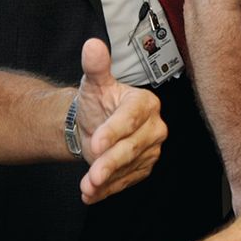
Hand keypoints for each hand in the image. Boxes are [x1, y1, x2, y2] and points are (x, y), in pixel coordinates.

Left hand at [75, 38, 165, 204]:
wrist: (93, 124)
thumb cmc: (97, 102)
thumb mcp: (94, 84)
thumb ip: (95, 66)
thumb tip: (92, 45)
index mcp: (144, 103)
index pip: (132, 118)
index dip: (114, 131)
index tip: (95, 143)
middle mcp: (154, 127)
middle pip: (133, 147)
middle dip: (111, 162)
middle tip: (92, 174)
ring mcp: (150, 149)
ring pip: (129, 167)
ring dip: (107, 180)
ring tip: (87, 186)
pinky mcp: (143, 167)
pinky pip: (127, 181)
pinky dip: (108, 190)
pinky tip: (92, 194)